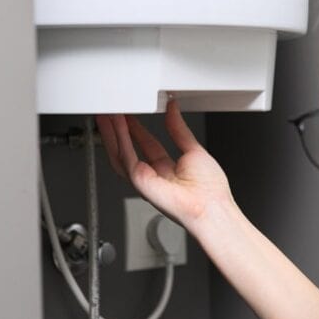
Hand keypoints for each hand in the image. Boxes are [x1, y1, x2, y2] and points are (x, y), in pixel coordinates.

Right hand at [96, 100, 235, 232]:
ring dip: (113, 133)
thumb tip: (173, 111)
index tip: (131, 115)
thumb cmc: (209, 191)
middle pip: (129, 149)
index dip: (137, 129)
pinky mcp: (140, 181)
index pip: (147, 144)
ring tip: (108, 115)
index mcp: (167, 169)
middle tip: (112, 112)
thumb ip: (179, 130)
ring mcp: (145, 180)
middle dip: (119, 130)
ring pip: (121, 154)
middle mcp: (153, 175)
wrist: (210, 207)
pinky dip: (121, 139)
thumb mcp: (194, 149)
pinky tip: (119, 125)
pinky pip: (127, 157)